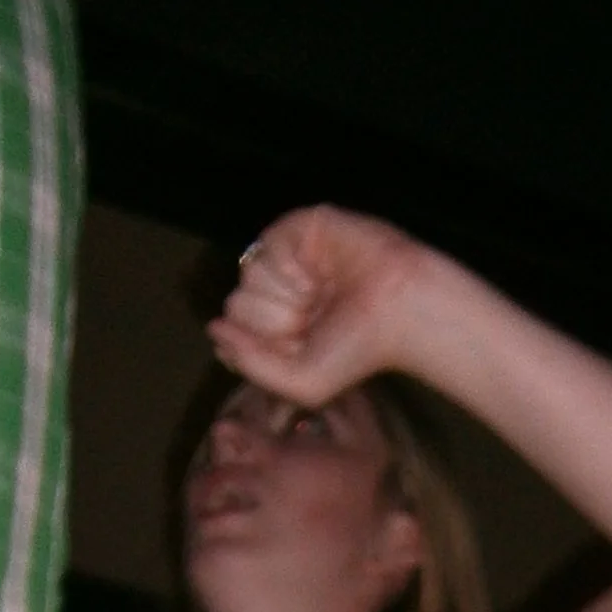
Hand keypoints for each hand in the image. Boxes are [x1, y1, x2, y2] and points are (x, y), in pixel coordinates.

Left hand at [208, 206, 436, 403]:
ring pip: (247, 277)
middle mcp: (280, 293)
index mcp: (278, 328)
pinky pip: (265, 246)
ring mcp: (287, 259)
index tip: (297, 347)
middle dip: (273, 322)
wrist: (399, 311)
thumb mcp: (299, 381)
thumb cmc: (359, 351)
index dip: (261, 344)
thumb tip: (212, 328)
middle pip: (236, 306)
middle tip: (313, 320)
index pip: (235, 332)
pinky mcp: (298, 229)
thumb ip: (249, 362)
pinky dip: (288, 267)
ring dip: (285, 296)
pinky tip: (315, 275)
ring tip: (320, 296)